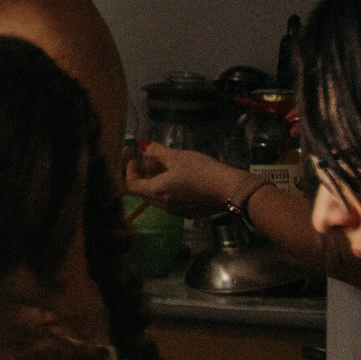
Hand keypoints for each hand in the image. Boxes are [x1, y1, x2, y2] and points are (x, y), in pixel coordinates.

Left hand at [122, 141, 246, 218]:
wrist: (230, 189)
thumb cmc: (201, 171)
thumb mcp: (177, 156)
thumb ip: (156, 151)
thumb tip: (142, 146)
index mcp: (157, 192)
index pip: (132, 186)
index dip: (130, 172)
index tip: (135, 159)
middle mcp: (164, 205)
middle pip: (145, 192)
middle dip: (145, 174)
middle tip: (153, 159)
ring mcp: (177, 211)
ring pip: (159, 196)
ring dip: (157, 181)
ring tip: (168, 165)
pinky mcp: (190, 212)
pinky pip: (172, 201)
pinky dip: (169, 189)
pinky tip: (182, 177)